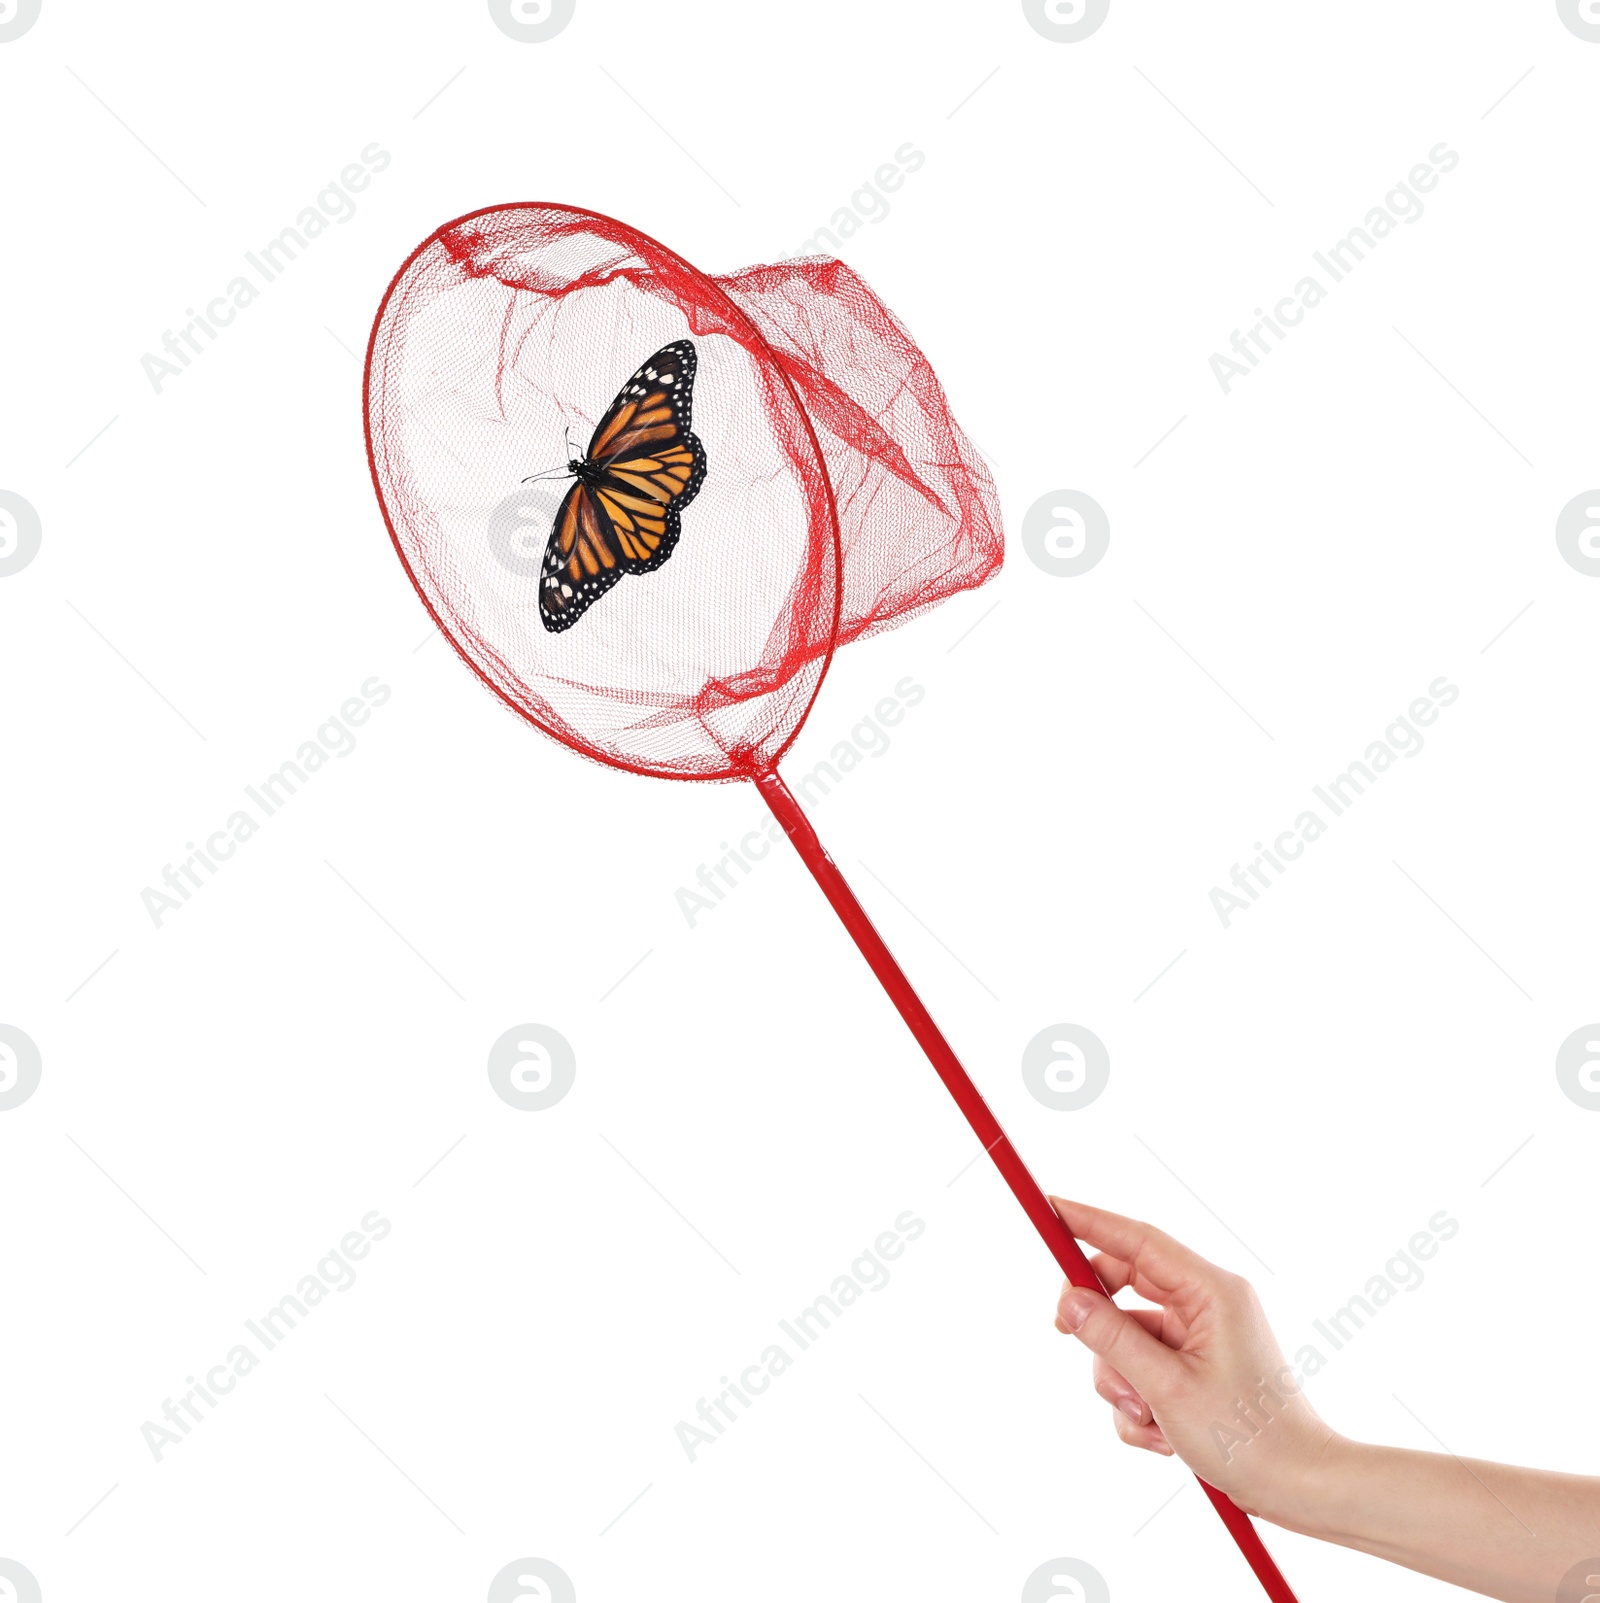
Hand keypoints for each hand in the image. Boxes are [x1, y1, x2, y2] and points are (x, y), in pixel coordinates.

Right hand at [1049, 1197, 1338, 1524]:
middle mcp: (1207, 1304)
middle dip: (1099, 1325)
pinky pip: (1145, 1367)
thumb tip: (1068, 1302)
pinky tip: (1161, 1437)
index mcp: (1211, 1292)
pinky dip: (1139, 1402)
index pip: (1137, 1239)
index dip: (1089, 1221)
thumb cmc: (1250, 1439)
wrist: (1302, 1489)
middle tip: (1065, 1333)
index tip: (1049, 1208)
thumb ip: (1112, 1340)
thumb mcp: (1167, 1389)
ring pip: (1129, 1335)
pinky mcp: (1197, 1368)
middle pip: (1126, 1286)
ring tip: (1145, 1420)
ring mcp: (1202, 1337)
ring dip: (1121, 1379)